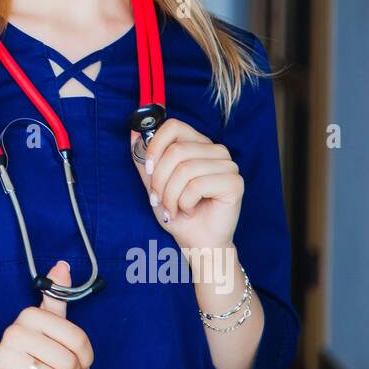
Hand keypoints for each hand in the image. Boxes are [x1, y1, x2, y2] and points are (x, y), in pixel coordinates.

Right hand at [0, 261, 94, 368]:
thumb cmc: (29, 345)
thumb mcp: (44, 320)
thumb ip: (56, 296)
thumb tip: (62, 266)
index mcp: (30, 315)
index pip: (77, 339)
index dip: (86, 356)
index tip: (82, 361)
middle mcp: (15, 331)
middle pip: (67, 363)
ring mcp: (4, 355)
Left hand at [130, 118, 242, 250]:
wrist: (196, 242)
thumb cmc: (177, 213)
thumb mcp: (154, 183)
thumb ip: (144, 159)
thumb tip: (133, 132)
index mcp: (198, 144)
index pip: (174, 126)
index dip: (155, 146)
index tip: (148, 169)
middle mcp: (216, 150)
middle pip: (177, 150)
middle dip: (160, 180)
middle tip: (158, 199)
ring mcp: (229, 165)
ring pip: (185, 169)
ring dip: (170, 195)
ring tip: (172, 209)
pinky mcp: (235, 183)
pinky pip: (197, 185)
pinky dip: (185, 202)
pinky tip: (189, 210)